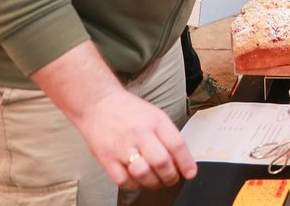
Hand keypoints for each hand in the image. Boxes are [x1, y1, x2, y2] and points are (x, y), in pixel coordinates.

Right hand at [76, 88, 196, 190]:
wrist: (98, 104)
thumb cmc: (129, 110)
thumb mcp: (155, 115)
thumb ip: (167, 135)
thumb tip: (180, 158)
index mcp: (155, 121)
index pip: (177, 145)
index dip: (186, 162)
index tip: (190, 173)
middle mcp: (139, 134)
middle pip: (161, 162)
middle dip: (171, 176)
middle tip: (172, 179)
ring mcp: (122, 147)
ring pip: (143, 174)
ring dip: (154, 183)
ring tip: (156, 181)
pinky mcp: (106, 158)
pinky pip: (123, 180)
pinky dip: (134, 185)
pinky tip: (138, 180)